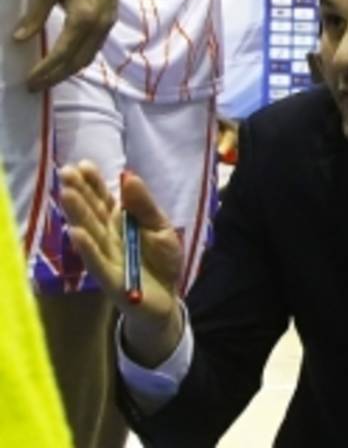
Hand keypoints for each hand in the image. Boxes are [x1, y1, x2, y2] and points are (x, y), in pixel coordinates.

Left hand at [15, 0, 124, 91]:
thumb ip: (35, 15)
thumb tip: (19, 38)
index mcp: (82, 20)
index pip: (61, 54)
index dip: (44, 70)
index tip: (29, 81)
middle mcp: (97, 29)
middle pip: (76, 63)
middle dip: (55, 77)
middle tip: (36, 87)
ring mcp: (106, 28)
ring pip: (87, 59)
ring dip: (68, 72)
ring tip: (49, 78)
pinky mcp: (109, 24)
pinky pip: (94, 50)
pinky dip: (79, 60)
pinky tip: (67, 61)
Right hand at [59, 161, 183, 365]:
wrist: (167, 298)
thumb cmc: (162, 259)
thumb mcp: (161, 228)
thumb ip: (145, 206)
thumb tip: (130, 177)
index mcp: (120, 222)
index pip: (103, 199)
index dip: (93, 183)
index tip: (83, 165)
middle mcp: (108, 237)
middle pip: (92, 213)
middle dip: (79, 193)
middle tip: (65, 172)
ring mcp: (106, 257)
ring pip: (90, 234)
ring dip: (78, 215)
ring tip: (67, 195)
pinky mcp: (110, 280)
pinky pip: (97, 263)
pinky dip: (88, 249)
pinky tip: (76, 233)